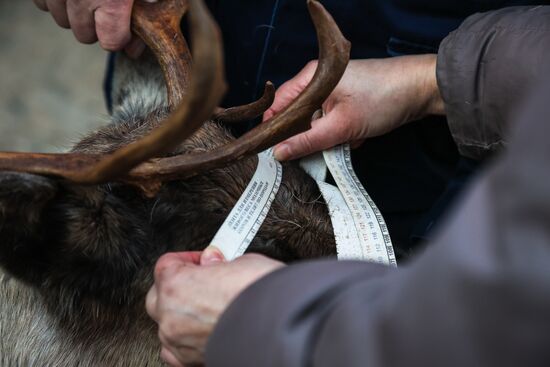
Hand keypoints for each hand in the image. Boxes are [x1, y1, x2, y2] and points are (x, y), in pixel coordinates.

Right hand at [32, 0, 150, 56]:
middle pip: (84, 35)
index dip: (120, 37)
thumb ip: (146, 15)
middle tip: (107, 8)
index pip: (111, 42)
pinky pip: (43, 3)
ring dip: (75, 14)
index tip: (125, 29)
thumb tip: (133, 50)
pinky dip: (55, 0)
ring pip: (62, 20)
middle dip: (97, 27)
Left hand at [146, 248, 283, 365]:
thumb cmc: (262, 293)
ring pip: (165, 325)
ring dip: (180, 315)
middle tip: (203, 280)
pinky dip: (183, 341)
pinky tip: (200, 332)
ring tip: (206, 307)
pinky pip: (174, 351)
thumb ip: (219, 263)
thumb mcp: (241, 262)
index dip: (189, 259)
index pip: (167, 264)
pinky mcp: (191, 360)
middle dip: (177, 286)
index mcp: (176, 285)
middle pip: (158, 296)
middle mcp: (172, 315)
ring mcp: (179, 341)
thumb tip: (215, 262)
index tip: (204, 260)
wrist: (282, 325)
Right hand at [264, 55, 444, 160]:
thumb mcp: (341, 126)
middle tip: (324, 145)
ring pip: (317, 123)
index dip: (273, 128)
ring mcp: (333, 92)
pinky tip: (359, 134)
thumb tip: (280, 153)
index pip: (278, 105)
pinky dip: (343, 134)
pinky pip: (333, 123)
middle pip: (298, 117)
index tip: (273, 150)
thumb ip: (307, 141)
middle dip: (311, 135)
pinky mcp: (346, 102)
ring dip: (330, 137)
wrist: (422, 90)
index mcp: (311, 78)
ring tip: (350, 137)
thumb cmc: (383, 98)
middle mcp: (318, 82)